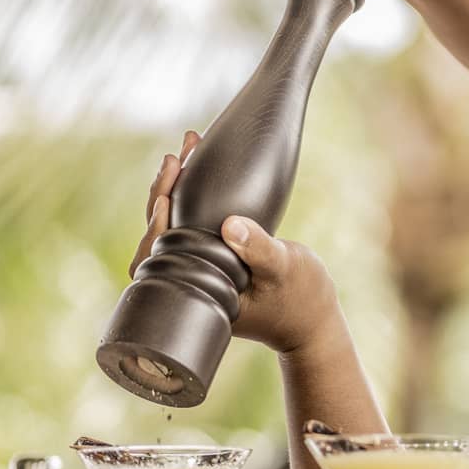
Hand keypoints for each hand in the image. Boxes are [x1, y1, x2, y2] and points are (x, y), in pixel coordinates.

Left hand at [131, 131, 342, 354]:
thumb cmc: (301, 299)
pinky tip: (199, 168)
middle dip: (163, 192)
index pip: (157, 258)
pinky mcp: (215, 257)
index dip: (155, 226)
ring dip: (176, 188)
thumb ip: (259, 250)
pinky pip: (192, 224)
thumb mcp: (284, 270)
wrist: (313, 318)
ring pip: (174, 225)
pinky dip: (192, 195)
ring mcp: (202, 269)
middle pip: (159, 235)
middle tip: (176, 157)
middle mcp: (192, 281)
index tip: (164, 197)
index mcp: (197, 292)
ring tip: (186, 150)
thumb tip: (231, 225)